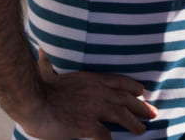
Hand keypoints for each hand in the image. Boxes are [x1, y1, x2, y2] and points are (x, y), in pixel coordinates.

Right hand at [15, 51, 157, 139]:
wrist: (30, 99)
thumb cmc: (37, 87)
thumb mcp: (51, 71)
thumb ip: (52, 64)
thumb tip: (41, 52)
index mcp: (91, 79)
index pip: (119, 81)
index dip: (133, 86)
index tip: (142, 92)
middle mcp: (97, 91)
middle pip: (126, 99)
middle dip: (141, 107)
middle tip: (153, 113)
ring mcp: (94, 108)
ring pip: (122, 116)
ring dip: (134, 124)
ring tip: (143, 130)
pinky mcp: (87, 124)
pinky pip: (105, 135)